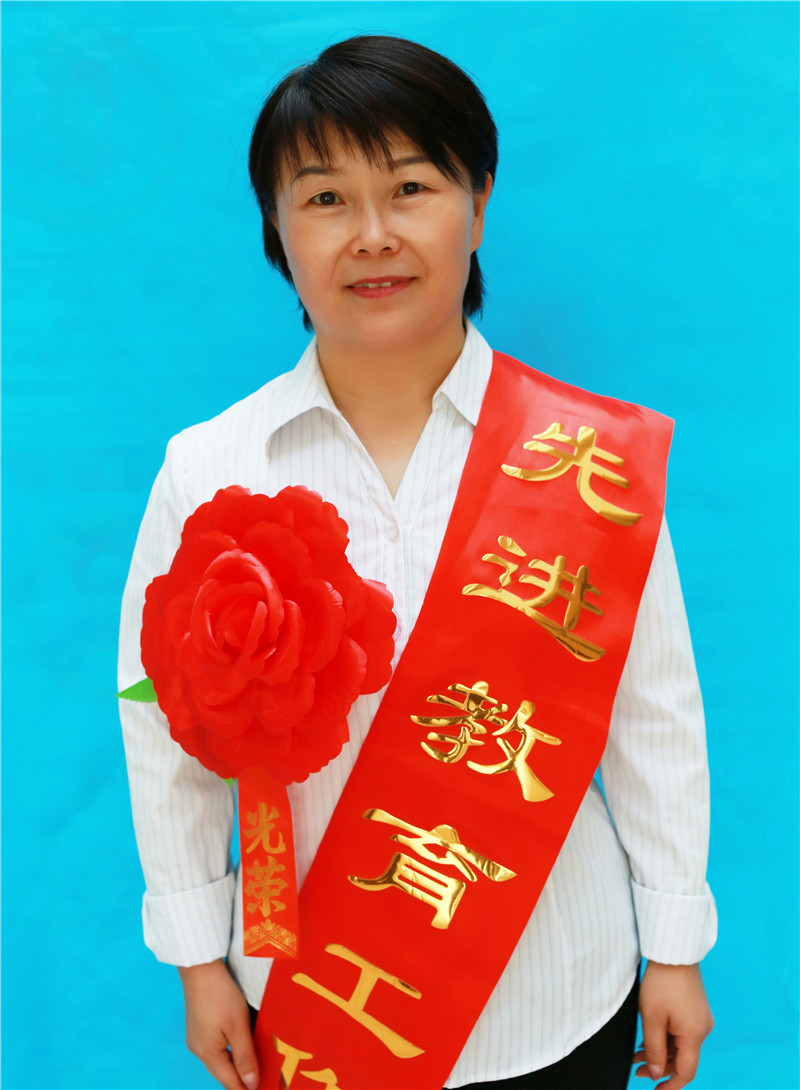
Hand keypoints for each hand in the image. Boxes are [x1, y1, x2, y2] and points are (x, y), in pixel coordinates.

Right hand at [178, 959, 259, 1089]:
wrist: (200, 966)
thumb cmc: (220, 994)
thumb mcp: (237, 1026)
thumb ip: (245, 1056)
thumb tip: (250, 1085)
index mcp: (207, 1054)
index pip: (230, 1081)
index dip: (247, 1087)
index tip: (266, 1087)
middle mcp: (199, 1049)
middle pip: (224, 1071)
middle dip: (244, 1076)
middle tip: (266, 1076)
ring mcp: (198, 1037)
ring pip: (221, 1058)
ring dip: (238, 1061)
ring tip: (258, 1063)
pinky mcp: (200, 1025)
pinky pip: (218, 1045)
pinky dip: (232, 1047)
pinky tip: (244, 1043)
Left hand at [633, 962, 712, 1087]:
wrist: (673, 952)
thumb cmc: (661, 982)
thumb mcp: (652, 1018)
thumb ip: (653, 1049)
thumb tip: (656, 1073)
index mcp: (695, 1035)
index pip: (686, 1072)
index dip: (671, 1085)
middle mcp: (702, 1029)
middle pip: (682, 1059)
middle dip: (660, 1067)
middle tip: (637, 1071)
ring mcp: (700, 1019)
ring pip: (680, 1045)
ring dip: (660, 1052)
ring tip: (636, 1056)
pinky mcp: (695, 1009)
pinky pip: (681, 1032)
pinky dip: (665, 1039)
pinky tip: (648, 1039)